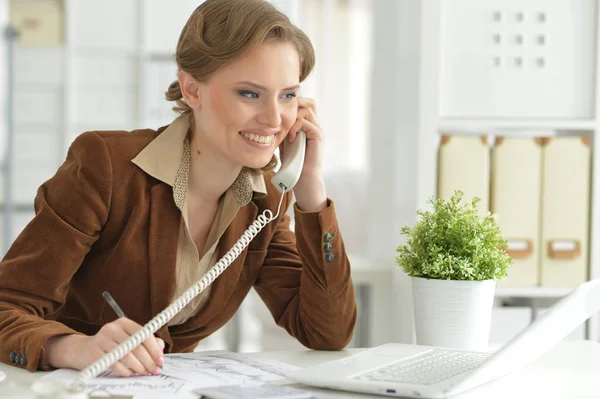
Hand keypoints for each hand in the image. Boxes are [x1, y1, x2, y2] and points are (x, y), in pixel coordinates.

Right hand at [45, 318, 164, 376]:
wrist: (82, 351)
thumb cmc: (111, 346)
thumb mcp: (127, 340)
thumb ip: (145, 342)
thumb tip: (160, 348)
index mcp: (124, 323)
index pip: (143, 334)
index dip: (154, 348)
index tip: (160, 360)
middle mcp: (113, 328)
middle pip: (136, 346)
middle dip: (148, 360)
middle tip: (154, 370)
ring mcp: (102, 339)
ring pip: (126, 355)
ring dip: (138, 366)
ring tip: (143, 372)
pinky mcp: (94, 353)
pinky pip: (114, 363)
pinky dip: (124, 370)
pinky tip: (130, 373)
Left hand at [286, 97, 326, 211]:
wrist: (302, 178)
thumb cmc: (292, 162)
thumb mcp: (284, 141)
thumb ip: (282, 129)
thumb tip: (269, 119)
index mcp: (308, 125)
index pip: (304, 104)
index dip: (293, 104)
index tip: (279, 114)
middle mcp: (315, 125)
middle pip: (309, 102)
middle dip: (294, 105)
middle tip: (283, 117)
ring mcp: (318, 129)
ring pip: (307, 108)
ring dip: (294, 117)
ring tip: (287, 131)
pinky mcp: (318, 136)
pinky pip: (306, 122)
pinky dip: (296, 127)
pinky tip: (291, 139)